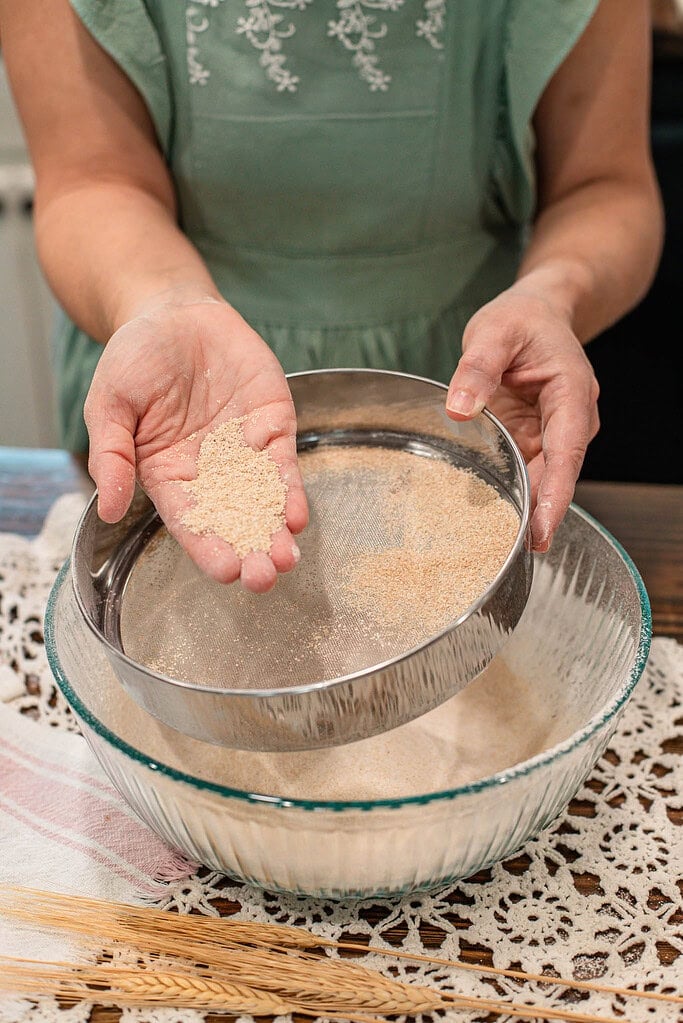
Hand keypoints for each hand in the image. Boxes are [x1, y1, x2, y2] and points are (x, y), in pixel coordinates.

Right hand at [83, 297, 307, 592]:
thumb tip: (108, 510)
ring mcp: (245, 451)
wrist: (174, 312)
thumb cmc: (135, 358)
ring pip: (265, 500)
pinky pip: (284, 463)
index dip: (208, 548)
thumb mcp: (110, 404)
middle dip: (250, 550)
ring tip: (287, 558)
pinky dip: (293, 489)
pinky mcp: (271, 425)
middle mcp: (210, 473)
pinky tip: (298, 515)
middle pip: (234, 520)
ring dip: (278, 530)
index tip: (226, 571)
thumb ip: (111, 456)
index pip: (190, 522)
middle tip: (264, 576)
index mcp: (168, 476)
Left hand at [445, 286, 599, 552]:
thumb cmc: (522, 319)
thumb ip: (476, 368)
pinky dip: (507, 494)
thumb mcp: (494, 331)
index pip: (567, 452)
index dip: (555, 496)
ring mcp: (551, 434)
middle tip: (509, 554)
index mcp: (571, 395)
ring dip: (521, 510)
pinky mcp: (532, 440)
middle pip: (555, 477)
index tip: (542, 530)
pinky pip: (522, 472)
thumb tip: (459, 409)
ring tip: (494, 547)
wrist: (537, 312)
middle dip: (537, 517)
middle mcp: (569, 421)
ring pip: (538, 480)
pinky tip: (486, 520)